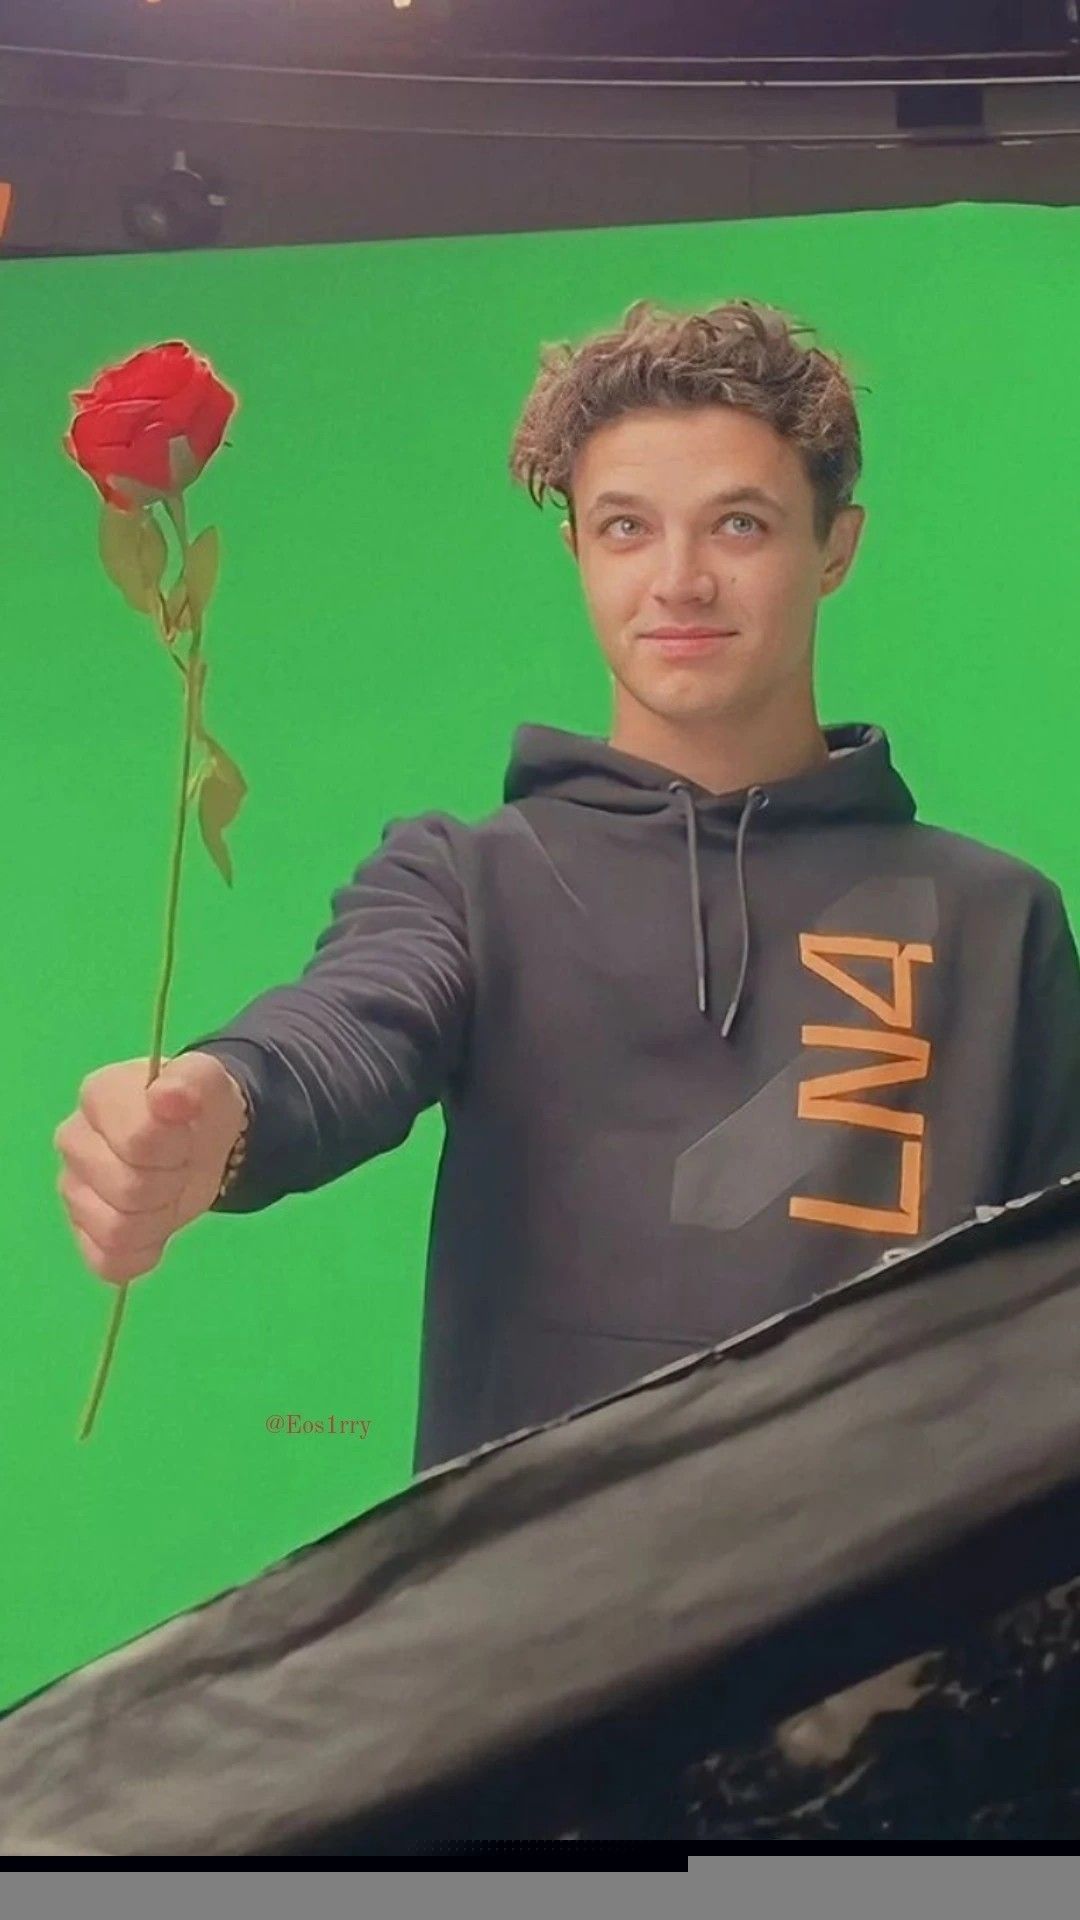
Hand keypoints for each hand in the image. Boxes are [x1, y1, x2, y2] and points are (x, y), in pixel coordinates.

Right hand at [54, 1052, 247, 1284]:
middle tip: (181, 1164)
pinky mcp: (82, 1232)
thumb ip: (191, 1082)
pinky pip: (108, 1262)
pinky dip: (142, 1253)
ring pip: (116, 1231)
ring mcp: (73, 1190)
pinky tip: (156, 1227)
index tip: (186, 1135)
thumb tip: (167, 1097)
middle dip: (172, 1183)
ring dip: (160, 1219)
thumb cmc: (195, 1110)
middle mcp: (73, 1142)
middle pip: (128, 1190)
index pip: (137, 1142)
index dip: (176, 1148)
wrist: (198, 1138)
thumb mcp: (208, 1084)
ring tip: (168, 1191)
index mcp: (99, 1097)